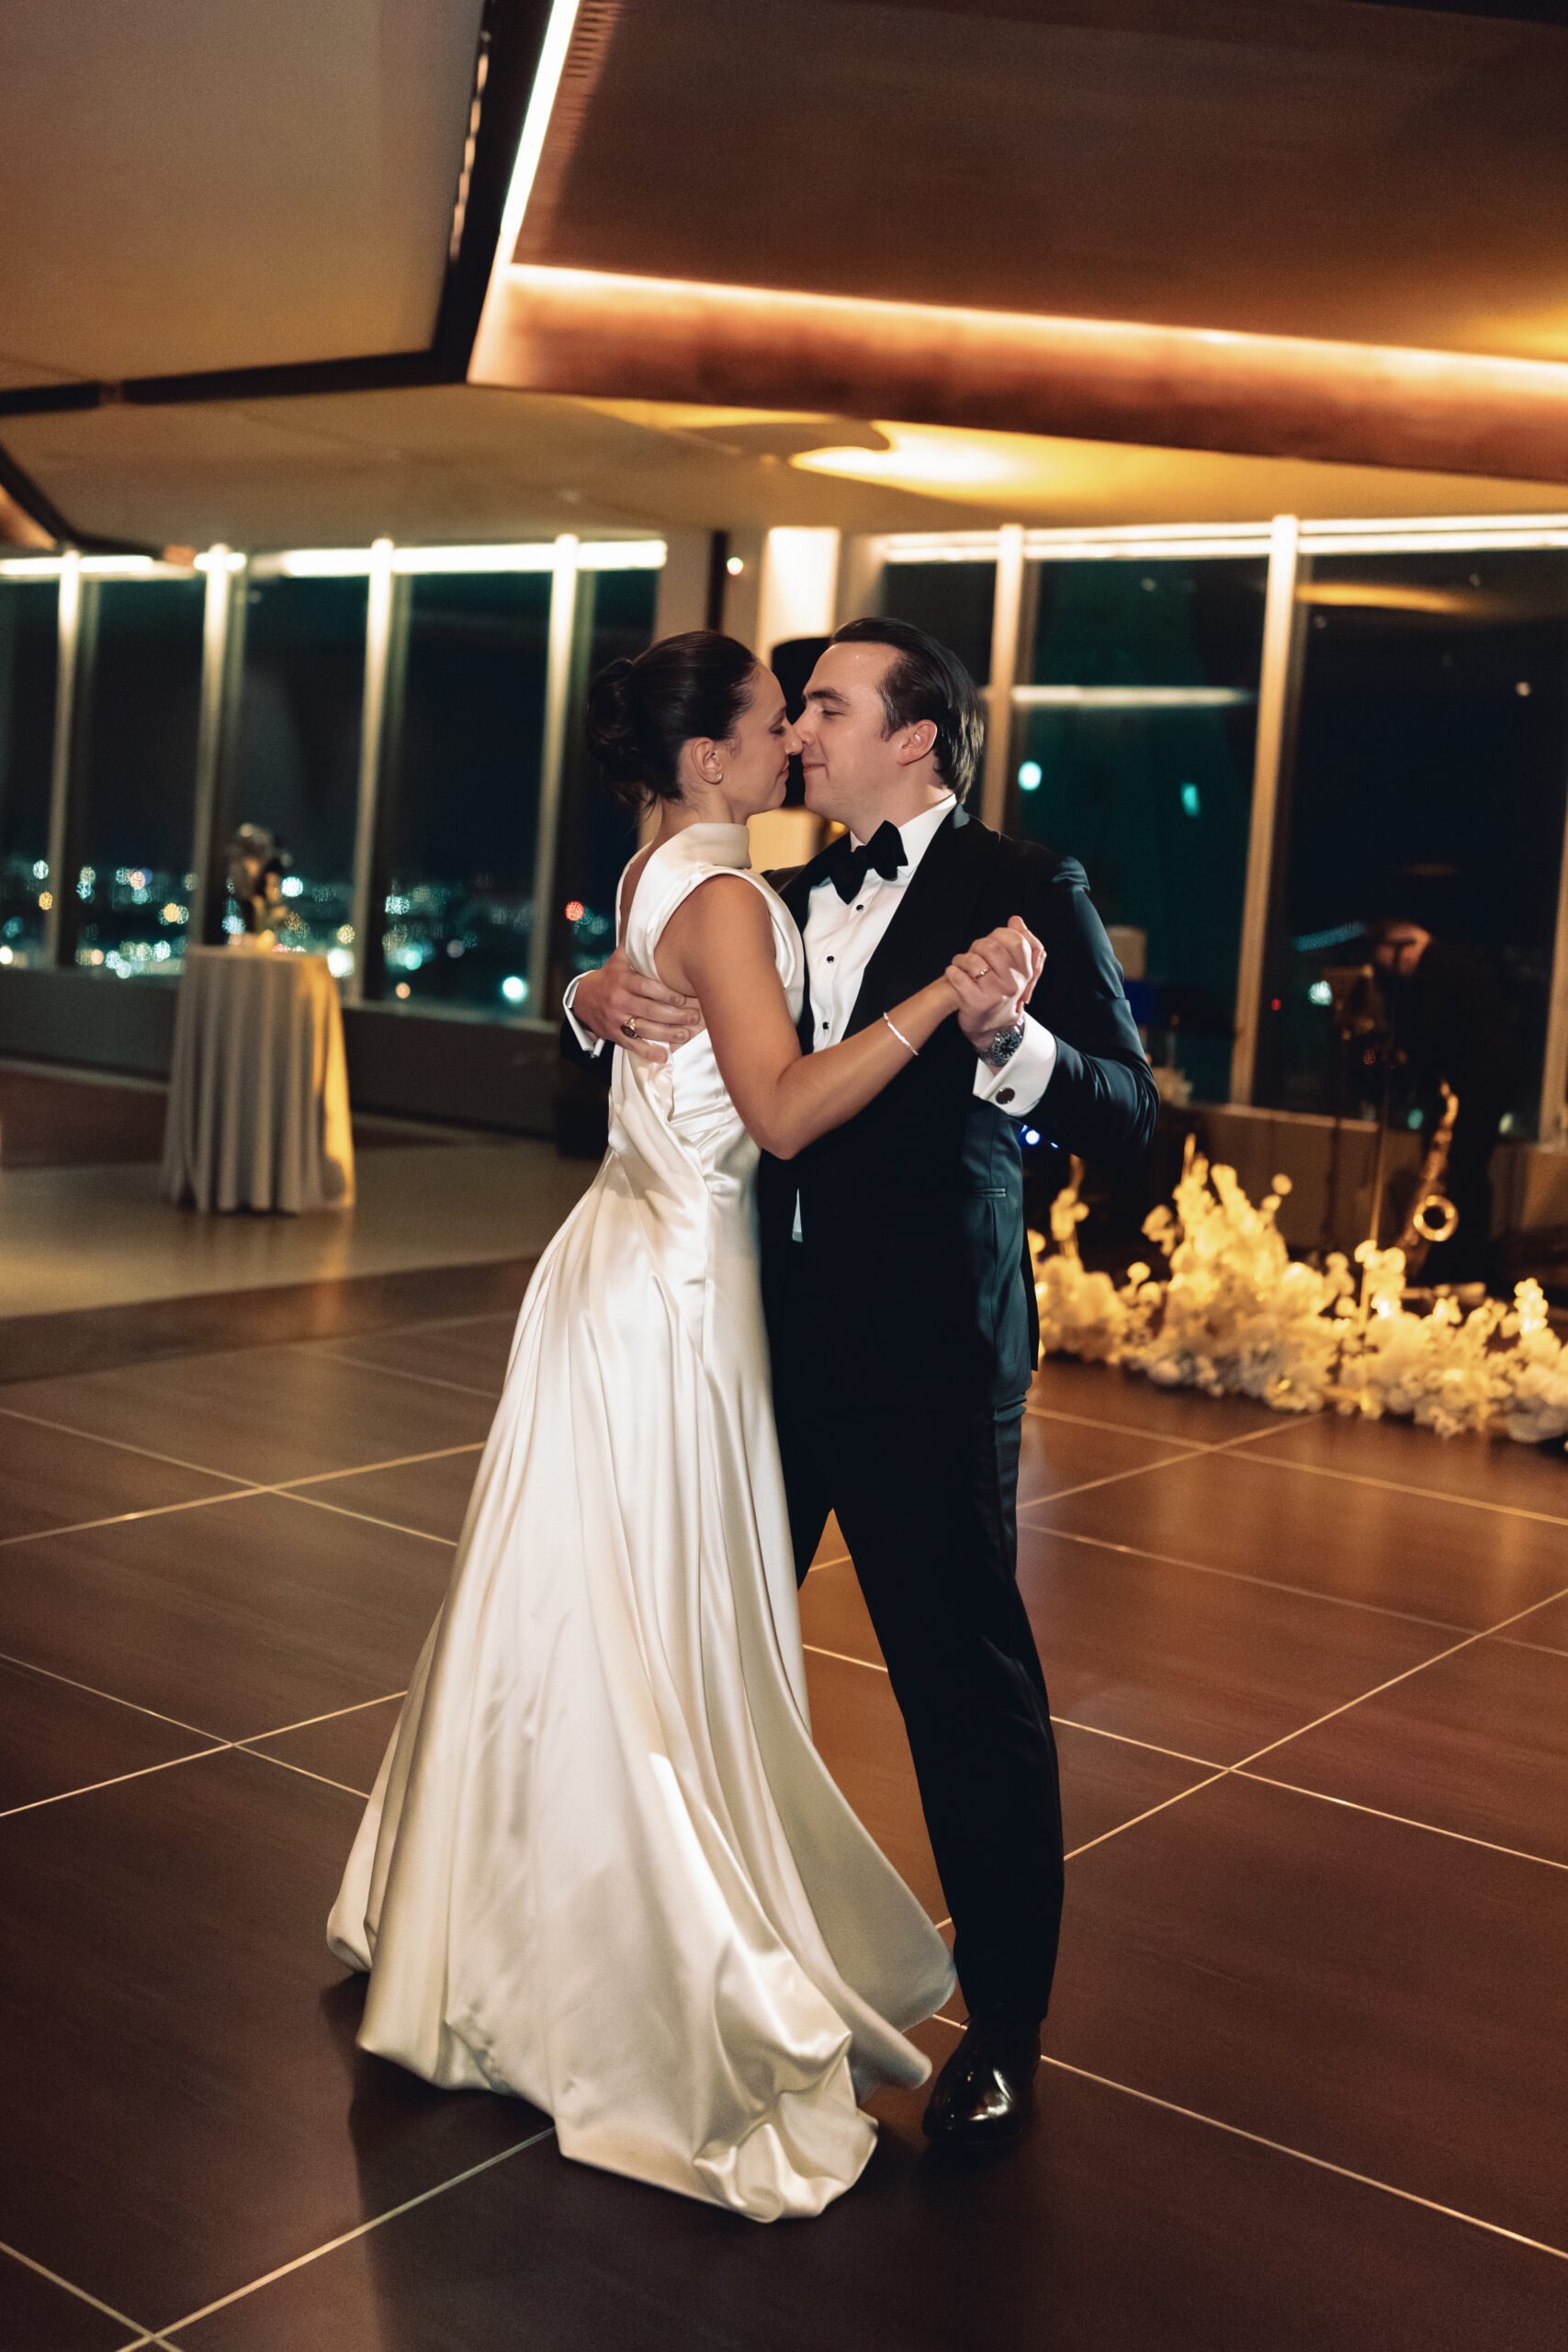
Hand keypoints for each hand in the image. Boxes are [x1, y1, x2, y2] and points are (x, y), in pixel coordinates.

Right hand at [572, 948, 701, 1063]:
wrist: (583, 998)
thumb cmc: (611, 976)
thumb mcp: (620, 958)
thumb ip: (637, 946)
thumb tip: (652, 922)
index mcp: (623, 980)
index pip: (648, 987)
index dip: (668, 994)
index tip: (685, 998)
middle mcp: (619, 1000)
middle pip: (651, 1010)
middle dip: (675, 1015)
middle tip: (694, 1017)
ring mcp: (616, 1019)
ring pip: (645, 1029)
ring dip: (668, 1034)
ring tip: (686, 1033)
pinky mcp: (614, 1034)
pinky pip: (633, 1045)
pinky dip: (648, 1052)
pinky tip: (664, 1055)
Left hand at [946, 917, 1045, 1052]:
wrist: (990, 1026)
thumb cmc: (999, 992)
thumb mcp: (1016, 970)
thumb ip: (1019, 943)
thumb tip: (1016, 920)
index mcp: (1025, 972)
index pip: (1017, 941)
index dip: (1000, 935)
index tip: (992, 941)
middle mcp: (1013, 983)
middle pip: (992, 947)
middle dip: (978, 946)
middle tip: (974, 954)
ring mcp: (995, 994)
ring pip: (975, 961)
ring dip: (962, 958)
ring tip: (960, 964)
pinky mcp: (976, 1003)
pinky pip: (959, 977)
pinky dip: (952, 971)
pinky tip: (953, 974)